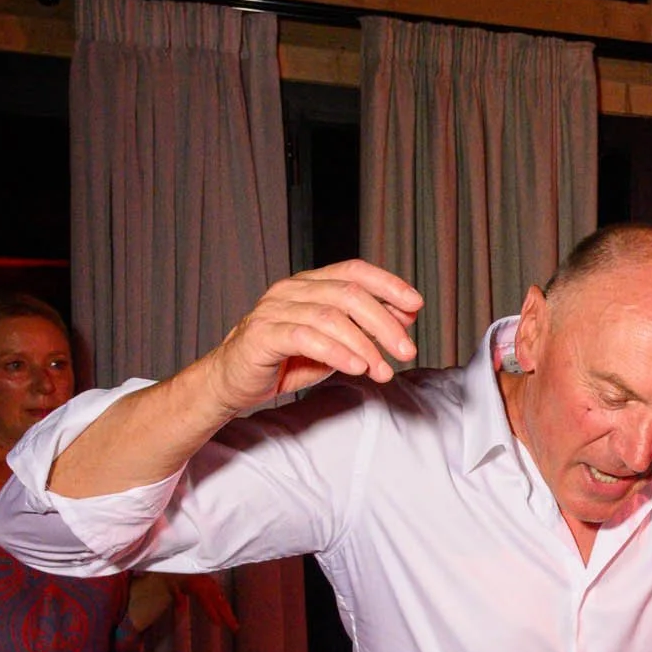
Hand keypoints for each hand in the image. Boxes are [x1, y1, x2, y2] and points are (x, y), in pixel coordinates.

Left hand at [174, 574, 239, 631]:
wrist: (177, 559)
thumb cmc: (173, 572)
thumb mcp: (171, 584)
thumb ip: (177, 596)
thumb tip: (181, 609)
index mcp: (199, 585)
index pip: (208, 602)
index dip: (213, 613)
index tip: (219, 624)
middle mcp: (208, 585)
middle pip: (220, 602)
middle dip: (228, 616)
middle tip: (236, 628)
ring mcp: (211, 583)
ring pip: (222, 600)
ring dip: (228, 612)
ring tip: (234, 623)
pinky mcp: (211, 582)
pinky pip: (219, 595)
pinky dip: (223, 605)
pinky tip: (225, 611)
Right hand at [196, 261, 422, 414]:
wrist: (235, 381)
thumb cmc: (287, 359)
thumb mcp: (337, 343)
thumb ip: (366, 328)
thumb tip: (406, 317)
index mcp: (310, 284)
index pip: (354, 270)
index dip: (388, 283)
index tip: (416, 304)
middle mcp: (292, 290)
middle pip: (349, 294)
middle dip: (385, 323)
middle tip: (408, 351)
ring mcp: (274, 310)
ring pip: (331, 316)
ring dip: (365, 345)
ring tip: (383, 370)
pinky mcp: (262, 335)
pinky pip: (305, 337)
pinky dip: (337, 352)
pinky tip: (357, 368)